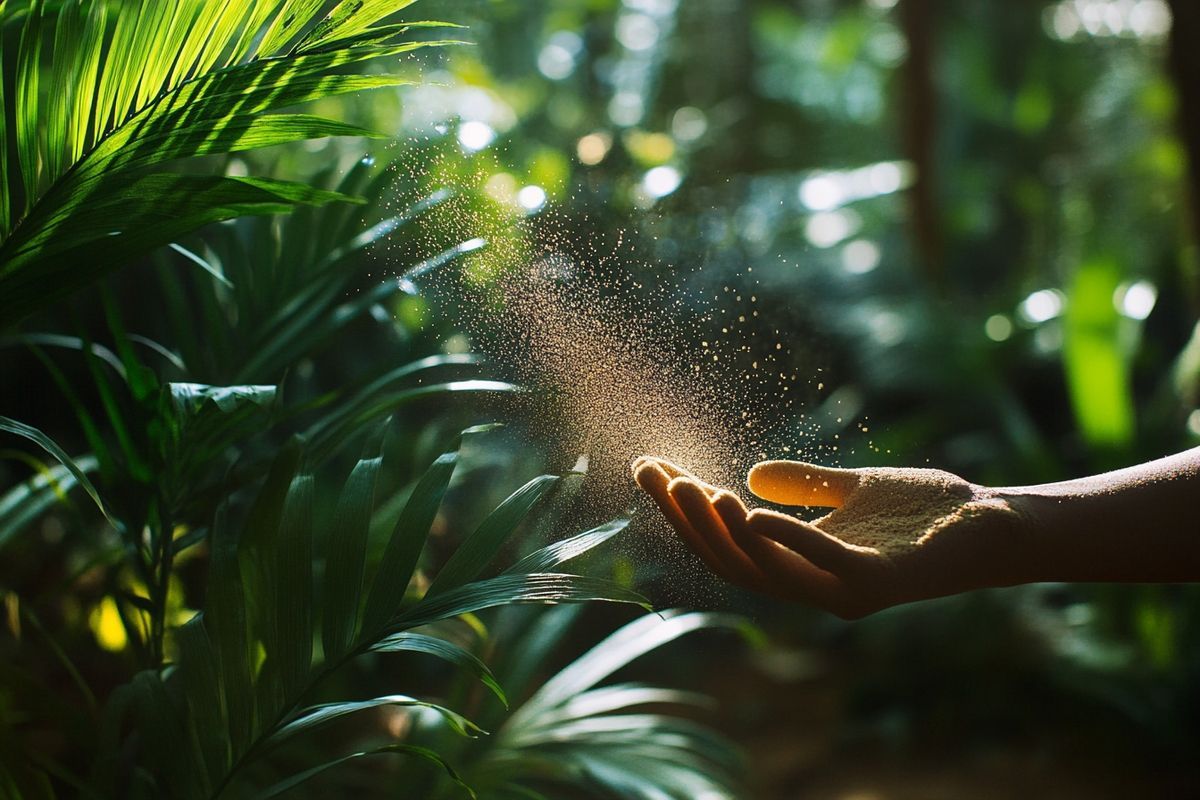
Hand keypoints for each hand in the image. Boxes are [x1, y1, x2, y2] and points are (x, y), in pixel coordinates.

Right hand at [632, 456, 1028, 618]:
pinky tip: (749, 508)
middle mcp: (814, 585)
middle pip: (732, 559)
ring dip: (723, 529)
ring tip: (693, 489)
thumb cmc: (929, 513)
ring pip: (763, 568)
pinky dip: (782, 538)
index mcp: (803, 564)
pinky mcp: (876, 584)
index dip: (685, 512)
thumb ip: (806, 487)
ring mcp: (843, 590)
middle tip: (655, 475)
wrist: (997, 526)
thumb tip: (750, 476)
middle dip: (688, 519)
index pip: (728, 542)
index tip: (651, 469)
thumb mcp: (853, 490)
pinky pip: (818, 565)